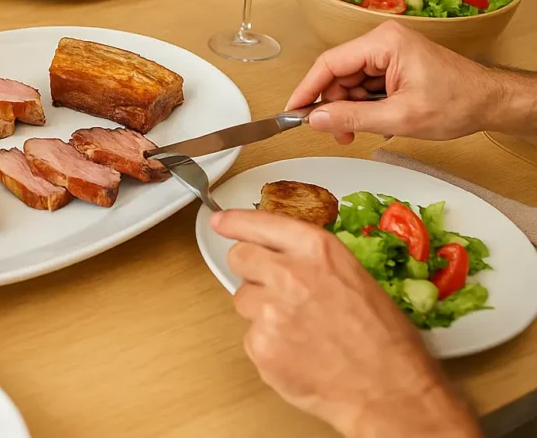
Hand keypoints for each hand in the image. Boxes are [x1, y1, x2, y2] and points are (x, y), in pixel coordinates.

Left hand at [212, 209, 479, 437]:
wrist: (391, 392)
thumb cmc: (386, 341)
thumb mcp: (356, 279)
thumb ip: (312, 262)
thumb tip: (280, 257)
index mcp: (318, 251)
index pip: (262, 223)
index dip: (236, 222)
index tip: (221, 221)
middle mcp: (289, 274)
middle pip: (240, 258)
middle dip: (251, 270)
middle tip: (272, 289)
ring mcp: (270, 311)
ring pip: (243, 299)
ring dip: (261, 310)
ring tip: (300, 331)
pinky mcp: (259, 345)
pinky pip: (250, 336)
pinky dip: (268, 345)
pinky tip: (298, 355)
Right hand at [285, 22, 501, 142]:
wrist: (492, 102)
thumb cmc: (457, 103)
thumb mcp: (400, 117)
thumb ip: (353, 117)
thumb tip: (316, 119)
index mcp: (383, 43)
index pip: (329, 63)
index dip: (307, 89)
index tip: (292, 112)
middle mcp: (382, 41)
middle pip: (338, 74)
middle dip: (334, 105)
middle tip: (337, 134)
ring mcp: (388, 52)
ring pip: (350, 82)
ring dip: (350, 109)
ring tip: (359, 132)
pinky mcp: (394, 64)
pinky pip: (365, 84)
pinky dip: (365, 106)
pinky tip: (376, 122)